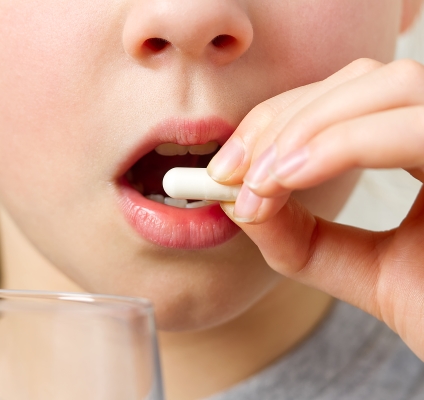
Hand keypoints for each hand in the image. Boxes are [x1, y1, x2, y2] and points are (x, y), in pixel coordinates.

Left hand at [208, 58, 423, 359]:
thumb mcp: (361, 270)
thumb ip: (300, 234)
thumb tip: (233, 197)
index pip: (349, 100)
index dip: (279, 120)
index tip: (225, 168)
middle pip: (365, 79)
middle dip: (283, 120)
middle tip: (230, 173)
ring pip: (393, 84)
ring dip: (308, 127)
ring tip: (260, 182)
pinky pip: (418, 125)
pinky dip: (344, 143)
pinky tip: (288, 177)